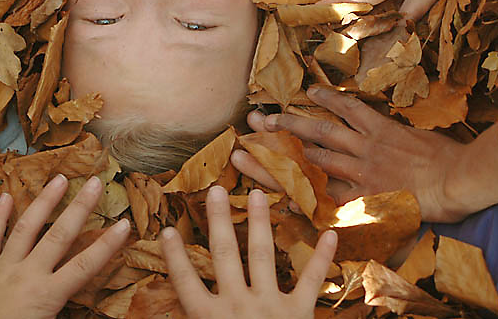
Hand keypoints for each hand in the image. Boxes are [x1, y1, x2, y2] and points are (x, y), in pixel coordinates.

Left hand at [0, 175, 130, 318]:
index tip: (125, 224)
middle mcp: (28, 274)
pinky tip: (4, 196)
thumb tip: (79, 309)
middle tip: (95, 183)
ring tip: (60, 179)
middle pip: (60, 236)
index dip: (107, 245)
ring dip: (44, 201)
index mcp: (46, 295)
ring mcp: (3, 267)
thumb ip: (61, 311)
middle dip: (80, 207)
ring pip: (27, 228)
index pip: (84, 265)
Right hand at [161, 186, 336, 318]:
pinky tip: (330, 234)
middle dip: (218, 221)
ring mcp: (268, 307)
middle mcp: (235, 306)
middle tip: (216, 190)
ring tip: (260, 195)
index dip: (174, 257)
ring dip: (259, 223)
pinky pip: (310, 281)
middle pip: (222, 255)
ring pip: (260, 256)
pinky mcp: (298, 314)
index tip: (166, 230)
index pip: (185, 282)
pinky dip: (322, 258)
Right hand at [236, 86, 468, 221]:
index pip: (308, 193)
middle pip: (306, 160)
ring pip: (322, 134)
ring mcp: (367, 148)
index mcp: (356, 200)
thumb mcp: (392, 220)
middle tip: (246, 138)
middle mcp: (354, 173)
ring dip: (293, 124)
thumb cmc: (431, 206)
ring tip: (268, 116)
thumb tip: (329, 209)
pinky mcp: (382, 129)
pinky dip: (332, 100)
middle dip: (273, 150)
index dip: (276, 182)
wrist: (461, 183)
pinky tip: (312, 92)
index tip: (254, 175)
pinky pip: (352, 111)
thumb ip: (360, 213)